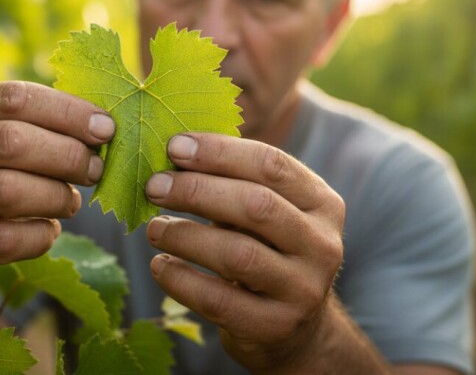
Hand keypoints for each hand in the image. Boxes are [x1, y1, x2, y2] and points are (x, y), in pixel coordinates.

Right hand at [0, 81, 114, 292]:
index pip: (13, 98)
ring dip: (55, 196)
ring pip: (6, 190)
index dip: (67, 112)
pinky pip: (4, 239)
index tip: (106, 129)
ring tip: (71, 201)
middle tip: (95, 170)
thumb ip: (35, 126)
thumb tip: (101, 128)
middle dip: (66, 155)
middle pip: (10, 141)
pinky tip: (49, 230)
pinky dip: (39, 236)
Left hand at [144, 133, 344, 372]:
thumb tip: (174, 149)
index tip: (174, 146)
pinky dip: (181, 280)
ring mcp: (303, 290)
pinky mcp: (275, 327)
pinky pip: (218, 300)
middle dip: (197, 191)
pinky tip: (160, 265)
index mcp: (322, 203)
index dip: (219, 152)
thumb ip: (234, 181)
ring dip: (185, 236)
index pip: (272, 165)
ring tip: (154, 228)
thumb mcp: (267, 212)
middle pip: (256, 206)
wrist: (295, 329)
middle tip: (154, 186)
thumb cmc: (267, 251)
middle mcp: (322, 245)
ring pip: (238, 254)